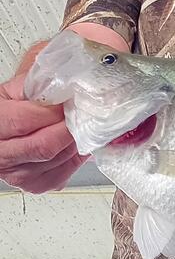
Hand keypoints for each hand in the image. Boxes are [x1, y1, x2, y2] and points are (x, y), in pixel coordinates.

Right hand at [0, 74, 86, 193]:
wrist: (10, 127)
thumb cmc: (14, 104)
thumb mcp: (19, 86)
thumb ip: (38, 80)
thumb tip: (66, 75)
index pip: (23, 121)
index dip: (51, 111)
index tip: (69, 100)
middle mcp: (1, 153)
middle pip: (44, 145)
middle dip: (68, 126)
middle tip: (83, 112)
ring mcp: (17, 174)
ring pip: (56, 159)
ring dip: (75, 140)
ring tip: (82, 123)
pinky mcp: (35, 184)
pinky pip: (64, 172)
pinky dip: (77, 155)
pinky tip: (78, 141)